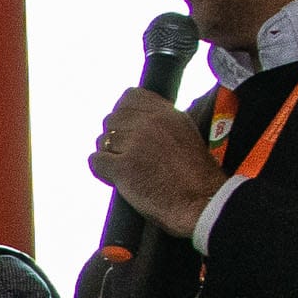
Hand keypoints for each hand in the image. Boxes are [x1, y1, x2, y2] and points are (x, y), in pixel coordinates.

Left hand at [91, 86, 222, 236]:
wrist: (201, 201)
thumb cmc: (195, 175)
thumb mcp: (185, 133)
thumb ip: (161, 122)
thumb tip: (136, 119)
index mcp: (166, 113)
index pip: (130, 96)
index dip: (123, 113)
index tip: (126, 128)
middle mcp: (150, 123)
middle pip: (112, 119)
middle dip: (115, 138)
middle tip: (126, 155)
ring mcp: (135, 144)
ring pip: (102, 141)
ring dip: (109, 155)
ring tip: (125, 170)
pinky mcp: (123, 167)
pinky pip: (96, 161)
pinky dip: (101, 171)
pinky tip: (115, 178)